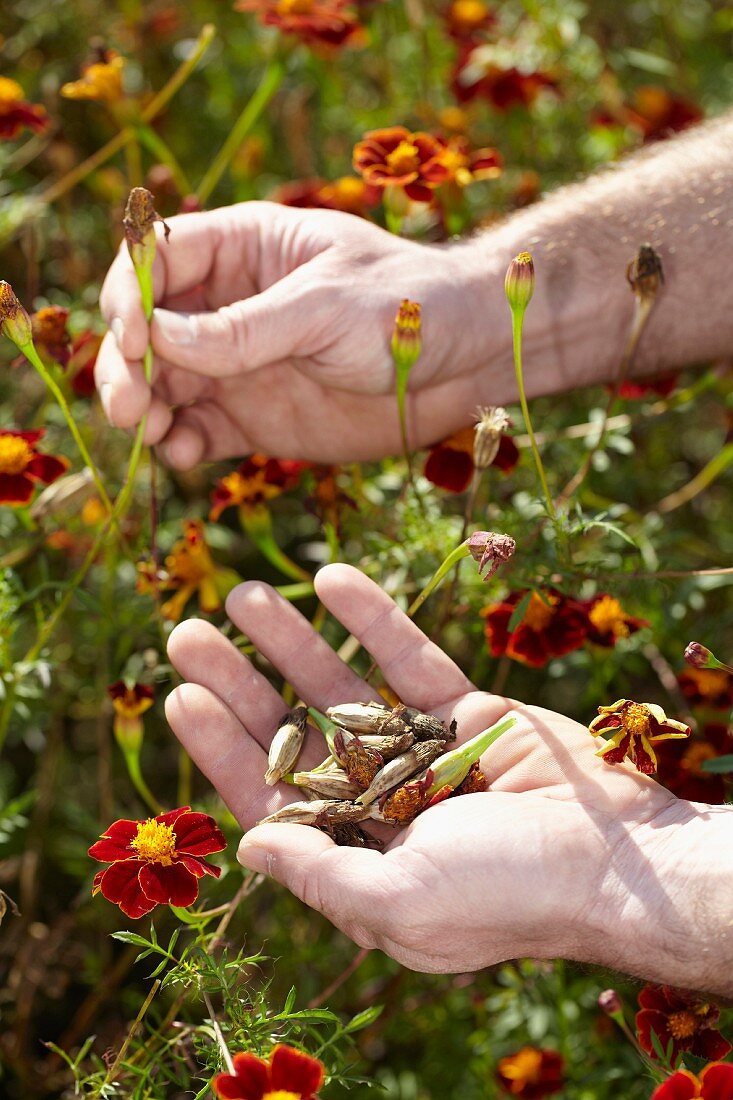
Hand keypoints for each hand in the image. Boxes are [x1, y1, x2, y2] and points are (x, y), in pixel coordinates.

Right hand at [96, 202, 506, 465]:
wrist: (465, 362)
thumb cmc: (406, 308)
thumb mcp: (327, 307)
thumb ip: (246, 328)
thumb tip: (157, 338)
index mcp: (242, 249)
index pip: (157, 259)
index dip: (130, 295)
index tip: (134, 338)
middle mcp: (227, 306)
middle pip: (145, 329)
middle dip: (125, 364)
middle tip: (129, 406)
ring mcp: (237, 366)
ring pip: (162, 386)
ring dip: (142, 409)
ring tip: (151, 433)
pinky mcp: (254, 418)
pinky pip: (199, 432)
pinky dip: (180, 446)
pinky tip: (184, 456)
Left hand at [165, 564, 730, 991]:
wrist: (619, 858)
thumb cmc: (506, 894)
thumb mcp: (400, 904)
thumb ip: (318, 875)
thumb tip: (247, 846)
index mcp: (358, 856)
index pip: (270, 798)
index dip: (222, 749)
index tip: (182, 696)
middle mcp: (380, 803)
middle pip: (292, 734)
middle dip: (240, 684)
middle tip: (188, 632)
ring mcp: (420, 752)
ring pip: (342, 687)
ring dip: (293, 639)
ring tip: (244, 593)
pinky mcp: (464, 710)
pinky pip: (408, 656)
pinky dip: (372, 616)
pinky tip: (332, 576)